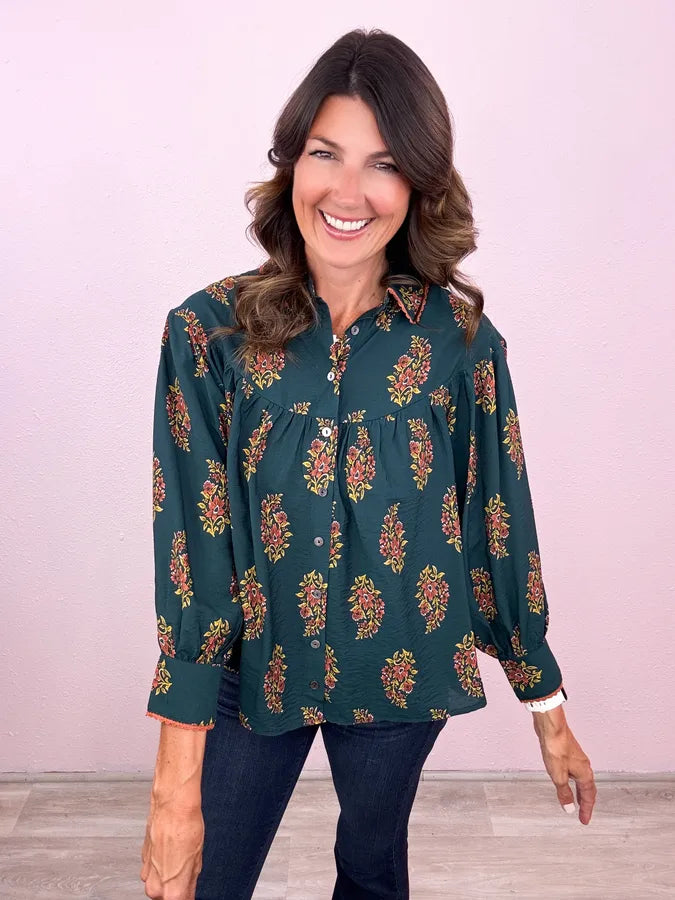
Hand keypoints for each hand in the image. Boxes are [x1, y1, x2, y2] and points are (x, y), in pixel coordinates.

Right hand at [140, 791, 203, 898]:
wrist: (172, 805)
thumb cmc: (186, 827)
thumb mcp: (197, 861)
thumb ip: (190, 883)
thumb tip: (188, 893)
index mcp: (172, 891)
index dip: (187, 897)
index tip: (190, 893)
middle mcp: (156, 887)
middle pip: (167, 897)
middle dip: (177, 889)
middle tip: (188, 872)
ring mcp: (147, 874)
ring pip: (159, 885)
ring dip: (168, 877)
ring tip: (179, 858)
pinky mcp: (142, 862)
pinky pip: (153, 871)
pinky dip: (161, 865)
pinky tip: (171, 851)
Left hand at [531, 704, 596, 824]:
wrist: (551, 727)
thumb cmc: (556, 747)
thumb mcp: (558, 776)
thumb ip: (564, 793)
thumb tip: (569, 808)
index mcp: (584, 773)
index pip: (588, 796)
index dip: (586, 810)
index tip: (584, 820)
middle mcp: (584, 766)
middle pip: (588, 788)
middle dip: (586, 802)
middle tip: (584, 813)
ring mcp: (577, 758)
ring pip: (582, 779)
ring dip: (581, 791)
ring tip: (576, 799)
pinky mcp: (569, 752)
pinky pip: (575, 771)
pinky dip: (574, 781)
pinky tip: (567, 779)